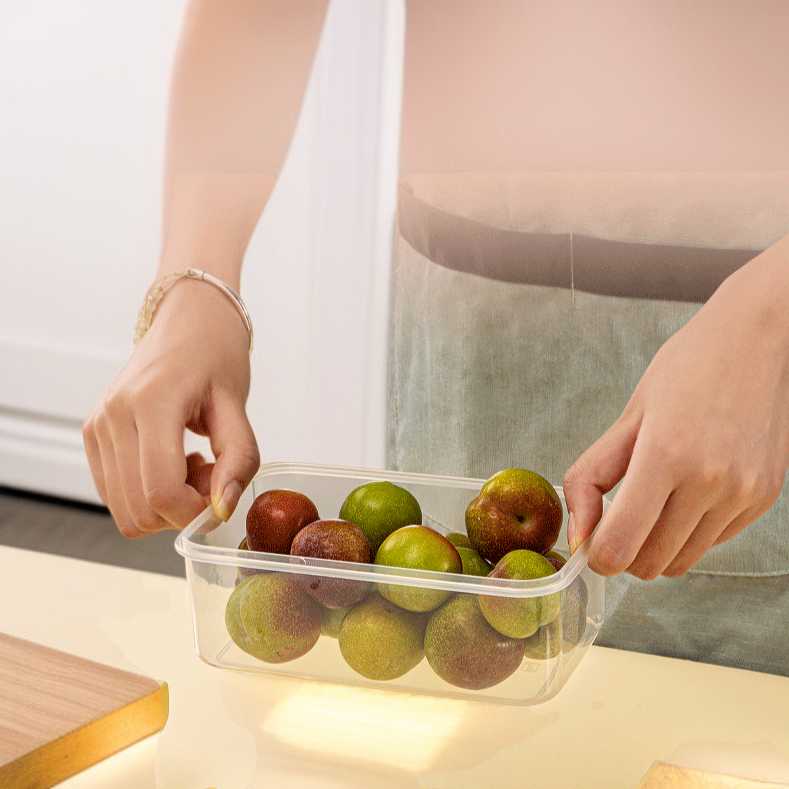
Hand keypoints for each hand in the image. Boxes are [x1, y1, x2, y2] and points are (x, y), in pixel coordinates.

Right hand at [83, 279, 259, 536]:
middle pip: (139, 510)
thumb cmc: (216, 353)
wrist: (188, 319)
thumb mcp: (237, 403)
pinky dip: (147, 493)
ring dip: (165, 504)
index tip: (221, 497)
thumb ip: (238, 457)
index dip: (194, 512)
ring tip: (193, 465)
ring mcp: (98, 425)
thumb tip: (223, 507)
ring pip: (124, 510)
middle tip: (212, 476)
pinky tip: (173, 460)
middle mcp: (114, 416)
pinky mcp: (93, 433)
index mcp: (151, 403)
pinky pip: (115, 493)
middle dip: (182, 511)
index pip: (161, 491)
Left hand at [563, 247, 788, 578]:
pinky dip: (689, 532)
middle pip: (648, 564)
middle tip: (616, 518)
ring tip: (652, 501)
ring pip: (681, 562)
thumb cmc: (685, 371)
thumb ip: (590, 479)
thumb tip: (577, 537)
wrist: (755, 343)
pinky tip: (687, 492)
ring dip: (656, 546)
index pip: (619, 547)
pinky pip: (712, 543)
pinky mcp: (763, 499)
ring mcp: (742, 494)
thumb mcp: (626, 418)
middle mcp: (710, 482)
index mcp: (665, 456)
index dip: (595, 554)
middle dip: (623, 552)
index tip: (590, 539)